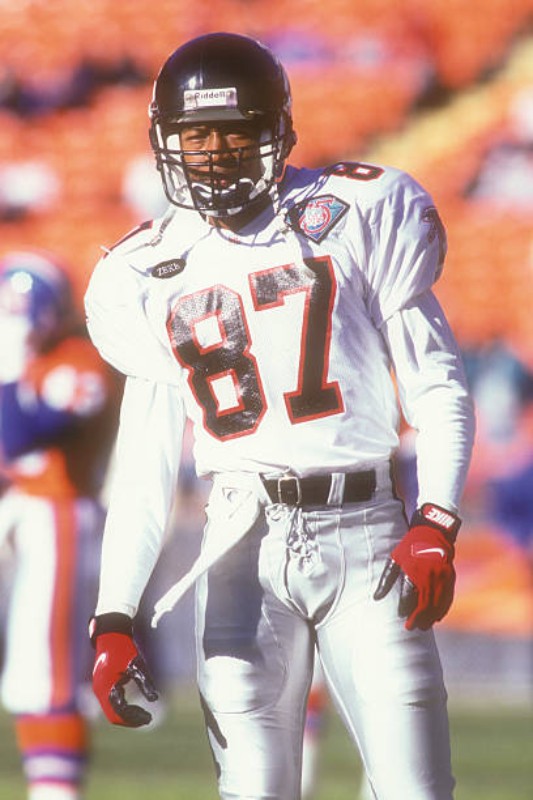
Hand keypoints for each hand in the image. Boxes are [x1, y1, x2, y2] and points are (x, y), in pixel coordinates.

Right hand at [89, 613, 157, 727]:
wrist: (110, 635)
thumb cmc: (124, 648)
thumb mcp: (137, 665)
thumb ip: (145, 682)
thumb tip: (155, 699)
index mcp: (106, 687)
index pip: (119, 712)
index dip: (134, 718)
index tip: (149, 719)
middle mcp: (100, 691)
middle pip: (113, 716)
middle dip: (130, 720)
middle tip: (147, 720)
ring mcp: (99, 689)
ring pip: (111, 711)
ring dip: (126, 716)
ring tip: (144, 716)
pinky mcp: (102, 686)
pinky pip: (111, 704)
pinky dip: (122, 708)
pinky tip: (135, 708)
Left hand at [374, 503, 460, 630]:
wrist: (433, 534)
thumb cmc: (409, 548)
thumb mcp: (395, 560)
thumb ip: (386, 580)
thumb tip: (376, 598)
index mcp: (414, 571)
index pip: (409, 596)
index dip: (405, 609)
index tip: (402, 618)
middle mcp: (429, 576)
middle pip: (424, 604)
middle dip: (418, 618)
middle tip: (411, 628)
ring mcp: (442, 578)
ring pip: (437, 604)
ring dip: (430, 618)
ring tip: (422, 627)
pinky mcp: (451, 579)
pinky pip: (447, 599)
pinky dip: (442, 611)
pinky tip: (436, 618)